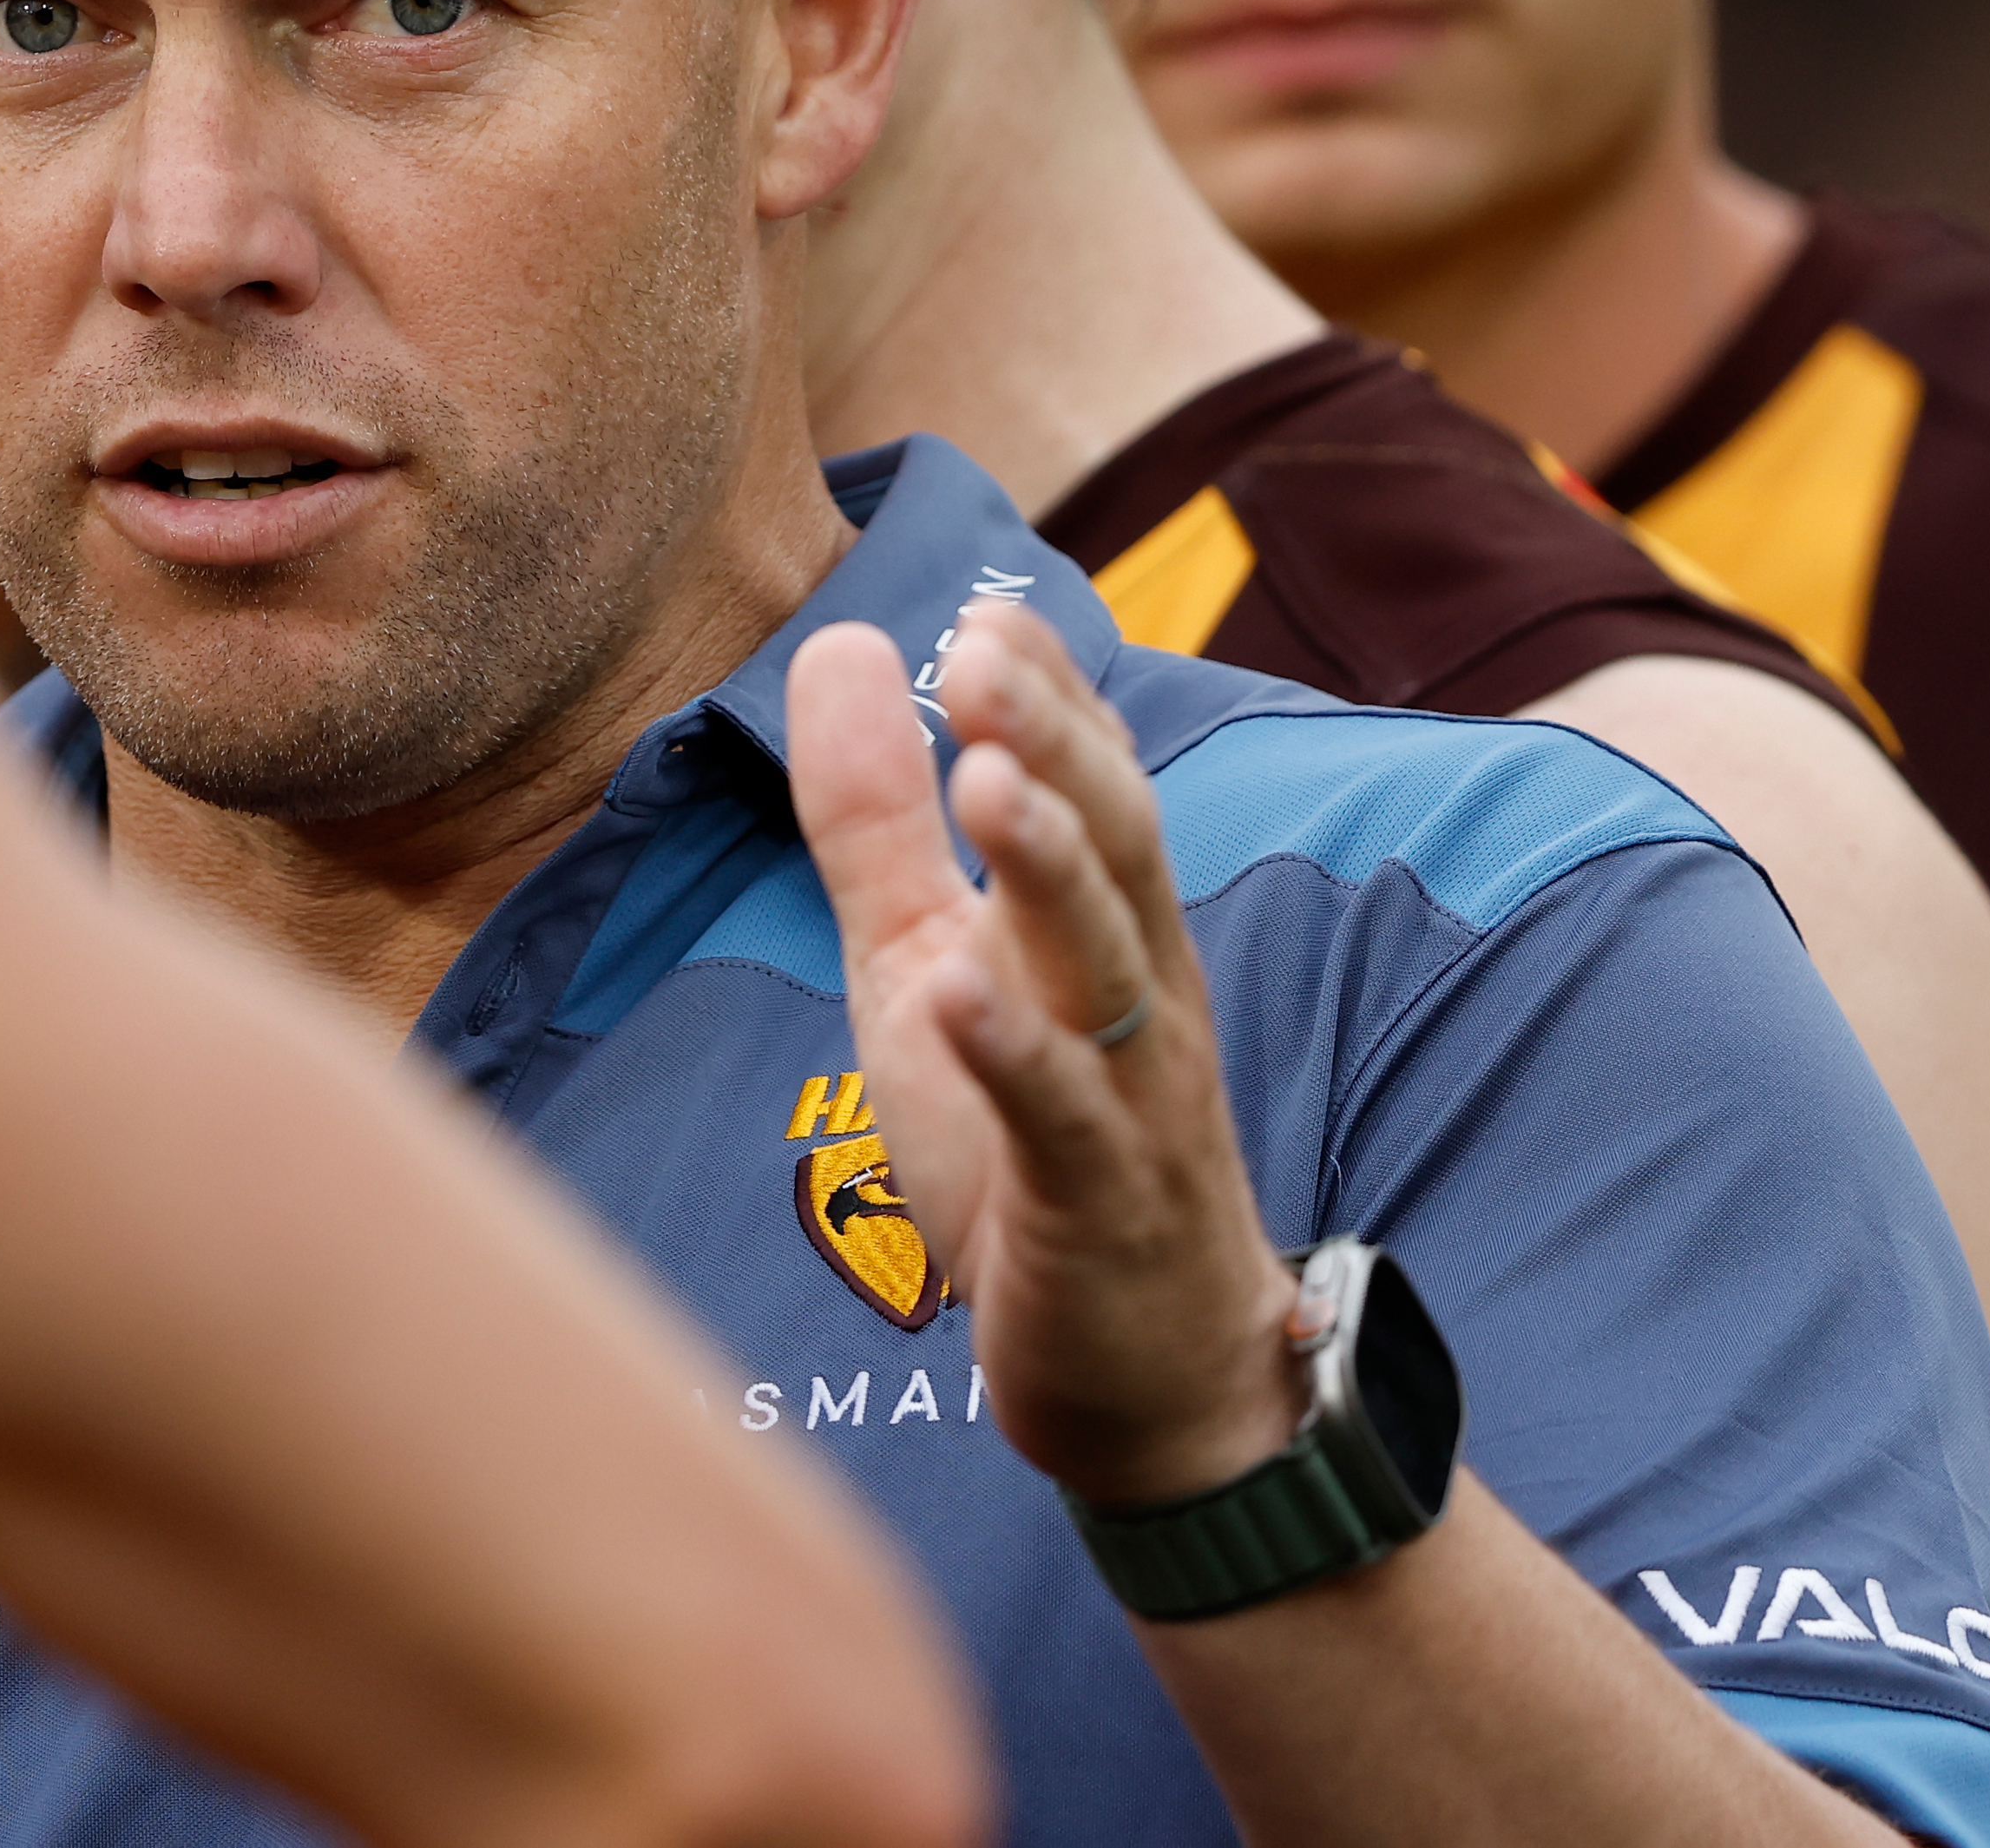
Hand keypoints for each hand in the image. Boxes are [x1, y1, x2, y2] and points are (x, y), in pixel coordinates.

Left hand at [790, 601, 1305, 1507]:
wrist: (1146, 1378)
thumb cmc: (1026, 1149)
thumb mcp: (926, 965)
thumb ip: (878, 820)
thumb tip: (843, 644)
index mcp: (1095, 928)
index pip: (1087, 782)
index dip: (1046, 698)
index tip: (990, 610)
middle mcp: (1134, 993)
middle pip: (1110, 846)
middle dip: (1052, 746)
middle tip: (985, 655)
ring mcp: (1129, 1099)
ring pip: (1103, 964)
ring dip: (1046, 868)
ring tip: (983, 778)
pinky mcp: (1097, 1206)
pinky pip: (1066, 1121)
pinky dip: (1016, 1058)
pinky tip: (956, 998)